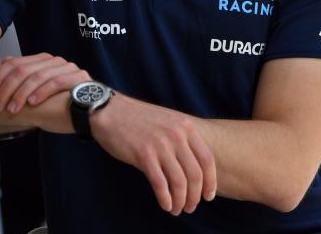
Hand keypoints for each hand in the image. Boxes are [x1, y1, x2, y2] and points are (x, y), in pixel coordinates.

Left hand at [0, 53, 89, 113]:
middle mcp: (54, 61)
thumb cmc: (62, 103)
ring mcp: (67, 67)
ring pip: (37, 76)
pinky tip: (32, 103)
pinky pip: (56, 82)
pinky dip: (41, 93)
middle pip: (23, 70)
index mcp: (42, 60)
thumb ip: (25, 81)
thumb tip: (3, 67)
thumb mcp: (39, 91)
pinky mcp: (78, 77)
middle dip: (6, 88)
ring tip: (12, 109)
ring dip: (20, 94)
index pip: (14, 63)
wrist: (93, 110)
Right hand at [90, 93, 216, 215]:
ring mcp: (160, 144)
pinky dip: (165, 199)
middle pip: (195, 174)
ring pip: (179, 182)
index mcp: (185, 127)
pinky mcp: (143, 154)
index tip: (208, 196)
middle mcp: (176, 135)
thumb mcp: (168, 122)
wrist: (110, 111)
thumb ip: (182, 139)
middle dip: (195, 196)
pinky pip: (160, 183)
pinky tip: (165, 205)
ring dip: (180, 201)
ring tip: (176, 209)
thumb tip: (194, 168)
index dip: (210, 182)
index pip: (207, 160)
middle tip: (190, 207)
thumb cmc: (138, 119)